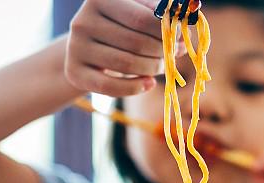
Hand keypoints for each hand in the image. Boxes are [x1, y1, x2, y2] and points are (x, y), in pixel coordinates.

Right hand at [65, 0, 184, 96]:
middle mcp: (83, 21)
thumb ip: (159, 14)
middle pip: (136, 43)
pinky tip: (149, 83)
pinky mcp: (75, 72)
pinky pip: (110, 87)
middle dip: (161, 51)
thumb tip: (189, 20)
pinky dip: (135, 88)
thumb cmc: (120, 28)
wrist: (87, 50)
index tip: (179, 37)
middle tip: (173, 55)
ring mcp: (76, 47)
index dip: (166, 31)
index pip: (142, 19)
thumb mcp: (137, 13)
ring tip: (161, 66)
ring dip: (152, 69)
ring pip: (126, 64)